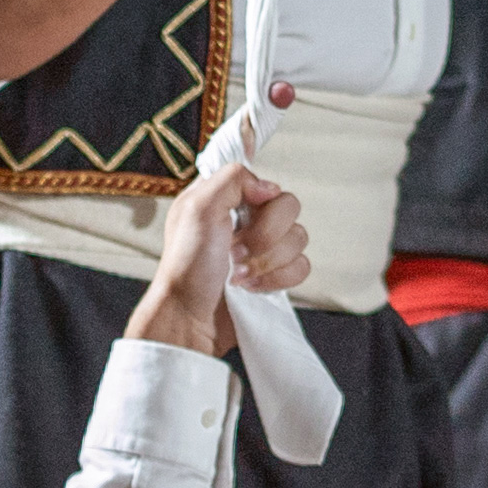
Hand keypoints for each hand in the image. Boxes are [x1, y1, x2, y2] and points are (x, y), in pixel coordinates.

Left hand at [132, 144, 307, 356]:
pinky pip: (301, 266)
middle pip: (288, 205)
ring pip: (299, 237)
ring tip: (239, 273)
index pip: (257, 172)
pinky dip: (277, 279)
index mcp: (224, 195)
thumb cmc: (186, 265)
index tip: (253, 202)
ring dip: (267, 260)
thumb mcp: (196, 208)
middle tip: (236, 250)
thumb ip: (233, 180)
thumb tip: (269, 188)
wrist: (190, 316)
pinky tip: (252, 286)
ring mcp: (263, 247)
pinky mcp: (274, 274)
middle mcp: (246, 218)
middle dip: (265, 233)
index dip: (261, 185)